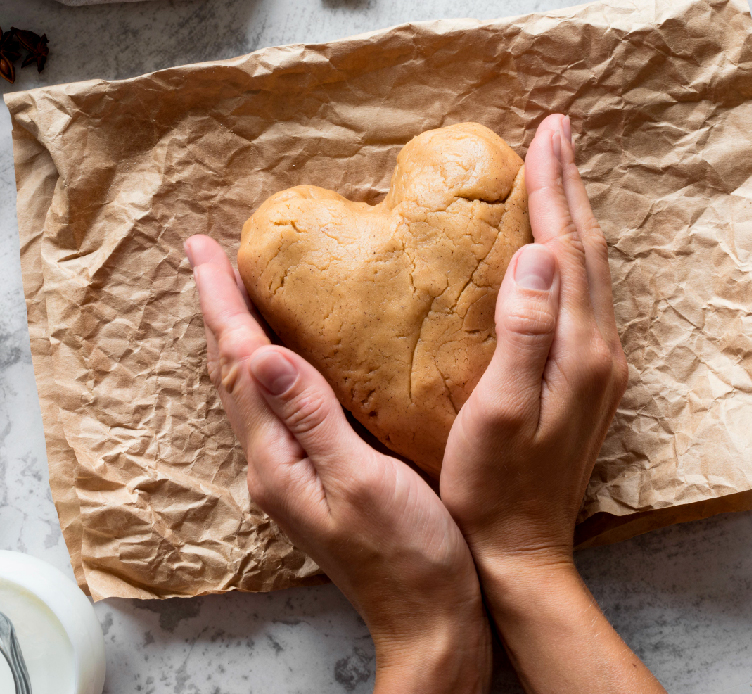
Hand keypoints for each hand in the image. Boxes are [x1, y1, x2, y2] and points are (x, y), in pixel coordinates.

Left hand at [186, 235, 490, 693]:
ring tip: (238, 290)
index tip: (203, 250)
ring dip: (240, 333)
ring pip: (253, 385)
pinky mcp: (316, 472)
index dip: (221, 303)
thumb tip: (262, 355)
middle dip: (219, 309)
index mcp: (277, 458)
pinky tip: (290, 350)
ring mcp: (292, 469)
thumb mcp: (360, 482)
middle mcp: (273, 461)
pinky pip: (281, 402)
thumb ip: (311, 418)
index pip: (238, 363)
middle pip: (233, 370)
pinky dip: (272, 362)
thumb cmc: (407, 557)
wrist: (427, 621)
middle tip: (209, 256)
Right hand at [440, 115, 663, 693]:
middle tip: (555, 134)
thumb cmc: (493, 486)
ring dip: (574, 216)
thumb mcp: (498, 411)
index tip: (544, 135)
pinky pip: (583, 296)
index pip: (567, 248)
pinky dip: (571, 254)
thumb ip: (524, 332)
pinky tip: (553, 248)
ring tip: (557, 175)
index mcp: (578, 350)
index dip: (555, 188)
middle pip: (588, 250)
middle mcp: (599, 350)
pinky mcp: (586, 378)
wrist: (521, 549)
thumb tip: (536, 256)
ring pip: (590, 270)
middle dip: (570, 187)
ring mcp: (597, 365)